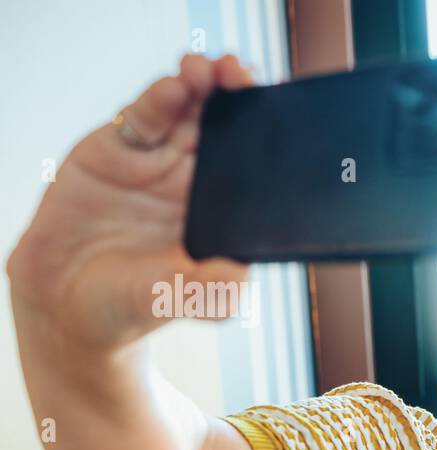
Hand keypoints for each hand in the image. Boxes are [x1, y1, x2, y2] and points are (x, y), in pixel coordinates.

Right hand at [7, 54, 255, 354]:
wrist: (70, 304)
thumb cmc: (138, 304)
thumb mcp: (184, 301)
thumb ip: (214, 289)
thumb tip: (239, 273)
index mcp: (226, 210)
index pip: (256, 163)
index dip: (267, 135)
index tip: (279, 114)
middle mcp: (197, 180)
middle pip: (226, 127)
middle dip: (237, 96)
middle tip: (243, 74)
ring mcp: (157, 162)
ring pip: (188, 113)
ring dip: (202, 87)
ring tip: (209, 71)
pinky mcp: (117, 150)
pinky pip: (144, 118)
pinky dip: (160, 99)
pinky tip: (174, 87)